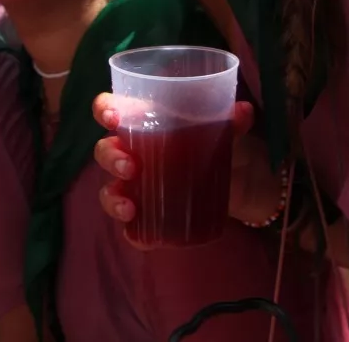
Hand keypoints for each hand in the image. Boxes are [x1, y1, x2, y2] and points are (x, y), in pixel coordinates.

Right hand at [92, 93, 257, 242]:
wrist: (242, 179)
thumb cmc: (221, 139)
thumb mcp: (228, 127)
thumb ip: (234, 118)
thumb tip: (244, 111)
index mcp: (146, 120)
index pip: (113, 109)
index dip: (104, 110)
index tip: (111, 118)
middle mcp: (134, 150)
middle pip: (105, 150)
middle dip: (110, 157)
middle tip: (130, 166)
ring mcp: (140, 184)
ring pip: (110, 189)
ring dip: (112, 198)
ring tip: (130, 207)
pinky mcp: (151, 212)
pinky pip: (133, 225)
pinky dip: (133, 233)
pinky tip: (143, 239)